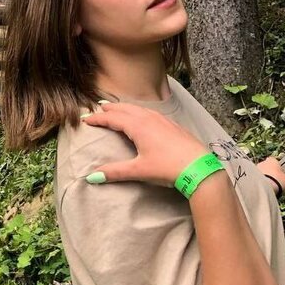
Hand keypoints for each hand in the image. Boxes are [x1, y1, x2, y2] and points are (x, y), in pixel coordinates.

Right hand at [80, 101, 210, 187]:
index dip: (98, 119)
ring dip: (125, 108)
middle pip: (125, 109)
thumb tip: (91, 177)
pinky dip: (139, 111)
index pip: (112, 119)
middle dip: (111, 109)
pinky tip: (143, 116)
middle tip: (99, 108)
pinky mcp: (172, 125)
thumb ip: (115, 172)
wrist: (198, 166)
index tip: (86, 119)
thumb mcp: (139, 171)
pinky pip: (150, 112)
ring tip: (118, 109)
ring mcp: (162, 120)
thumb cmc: (167, 167)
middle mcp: (148, 119)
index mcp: (138, 126)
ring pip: (139, 109)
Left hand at [256, 155, 284, 195]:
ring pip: (260, 173)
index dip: (278, 168)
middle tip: (275, 183)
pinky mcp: (248, 176)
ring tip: (268, 188)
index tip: (280, 175)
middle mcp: (262, 162)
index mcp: (272, 161)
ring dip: (263, 179)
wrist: (263, 188)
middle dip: (270, 174)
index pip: (275, 161)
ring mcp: (254, 169)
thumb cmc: (277, 182)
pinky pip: (255, 179)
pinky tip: (262, 189)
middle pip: (267, 167)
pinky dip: (258, 183)